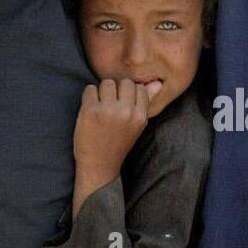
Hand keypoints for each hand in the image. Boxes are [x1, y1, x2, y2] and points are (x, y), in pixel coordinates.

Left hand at [71, 78, 160, 215]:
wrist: (99, 165)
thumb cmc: (118, 144)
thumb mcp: (137, 125)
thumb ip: (146, 103)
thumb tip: (158, 83)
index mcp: (140, 116)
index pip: (139, 87)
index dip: (129, 93)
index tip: (123, 103)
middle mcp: (126, 112)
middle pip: (124, 82)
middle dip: (116, 89)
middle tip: (111, 104)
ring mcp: (108, 110)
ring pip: (106, 83)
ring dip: (102, 91)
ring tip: (100, 106)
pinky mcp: (90, 111)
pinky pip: (90, 89)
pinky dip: (88, 96)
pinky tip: (90, 110)